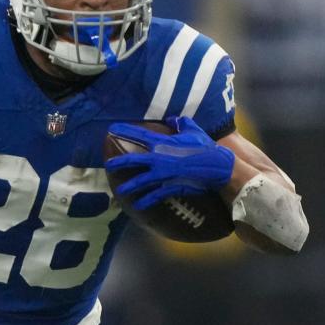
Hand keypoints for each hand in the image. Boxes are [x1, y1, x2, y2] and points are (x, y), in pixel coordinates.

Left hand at [106, 116, 235, 209]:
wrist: (216, 166)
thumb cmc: (204, 147)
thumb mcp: (193, 130)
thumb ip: (181, 123)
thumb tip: (173, 118)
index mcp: (163, 143)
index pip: (140, 135)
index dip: (125, 130)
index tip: (112, 129)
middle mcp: (159, 159)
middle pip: (134, 160)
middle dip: (119, 162)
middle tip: (108, 164)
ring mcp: (163, 174)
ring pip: (141, 181)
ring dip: (129, 186)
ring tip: (119, 191)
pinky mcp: (170, 186)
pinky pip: (155, 195)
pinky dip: (146, 201)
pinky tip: (138, 206)